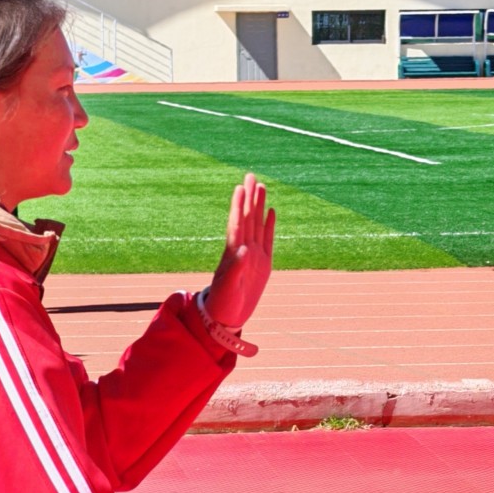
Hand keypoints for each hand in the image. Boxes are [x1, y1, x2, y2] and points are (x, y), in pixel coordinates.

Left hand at [205, 172, 275, 329]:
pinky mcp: (263, 264)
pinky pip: (267, 239)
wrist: (227, 316)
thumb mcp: (229, 287)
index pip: (237, 224)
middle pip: (248, 218)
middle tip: (250, 176)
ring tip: (261, 187)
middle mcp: (243, 249)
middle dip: (249, 197)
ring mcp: (254, 255)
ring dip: (259, 205)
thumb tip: (244, 250)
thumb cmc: (223, 303)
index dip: (238, 206)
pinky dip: (268, 225)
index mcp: (233, 253)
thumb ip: (236, 269)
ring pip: (257, 224)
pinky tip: (270, 211)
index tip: (239, 188)